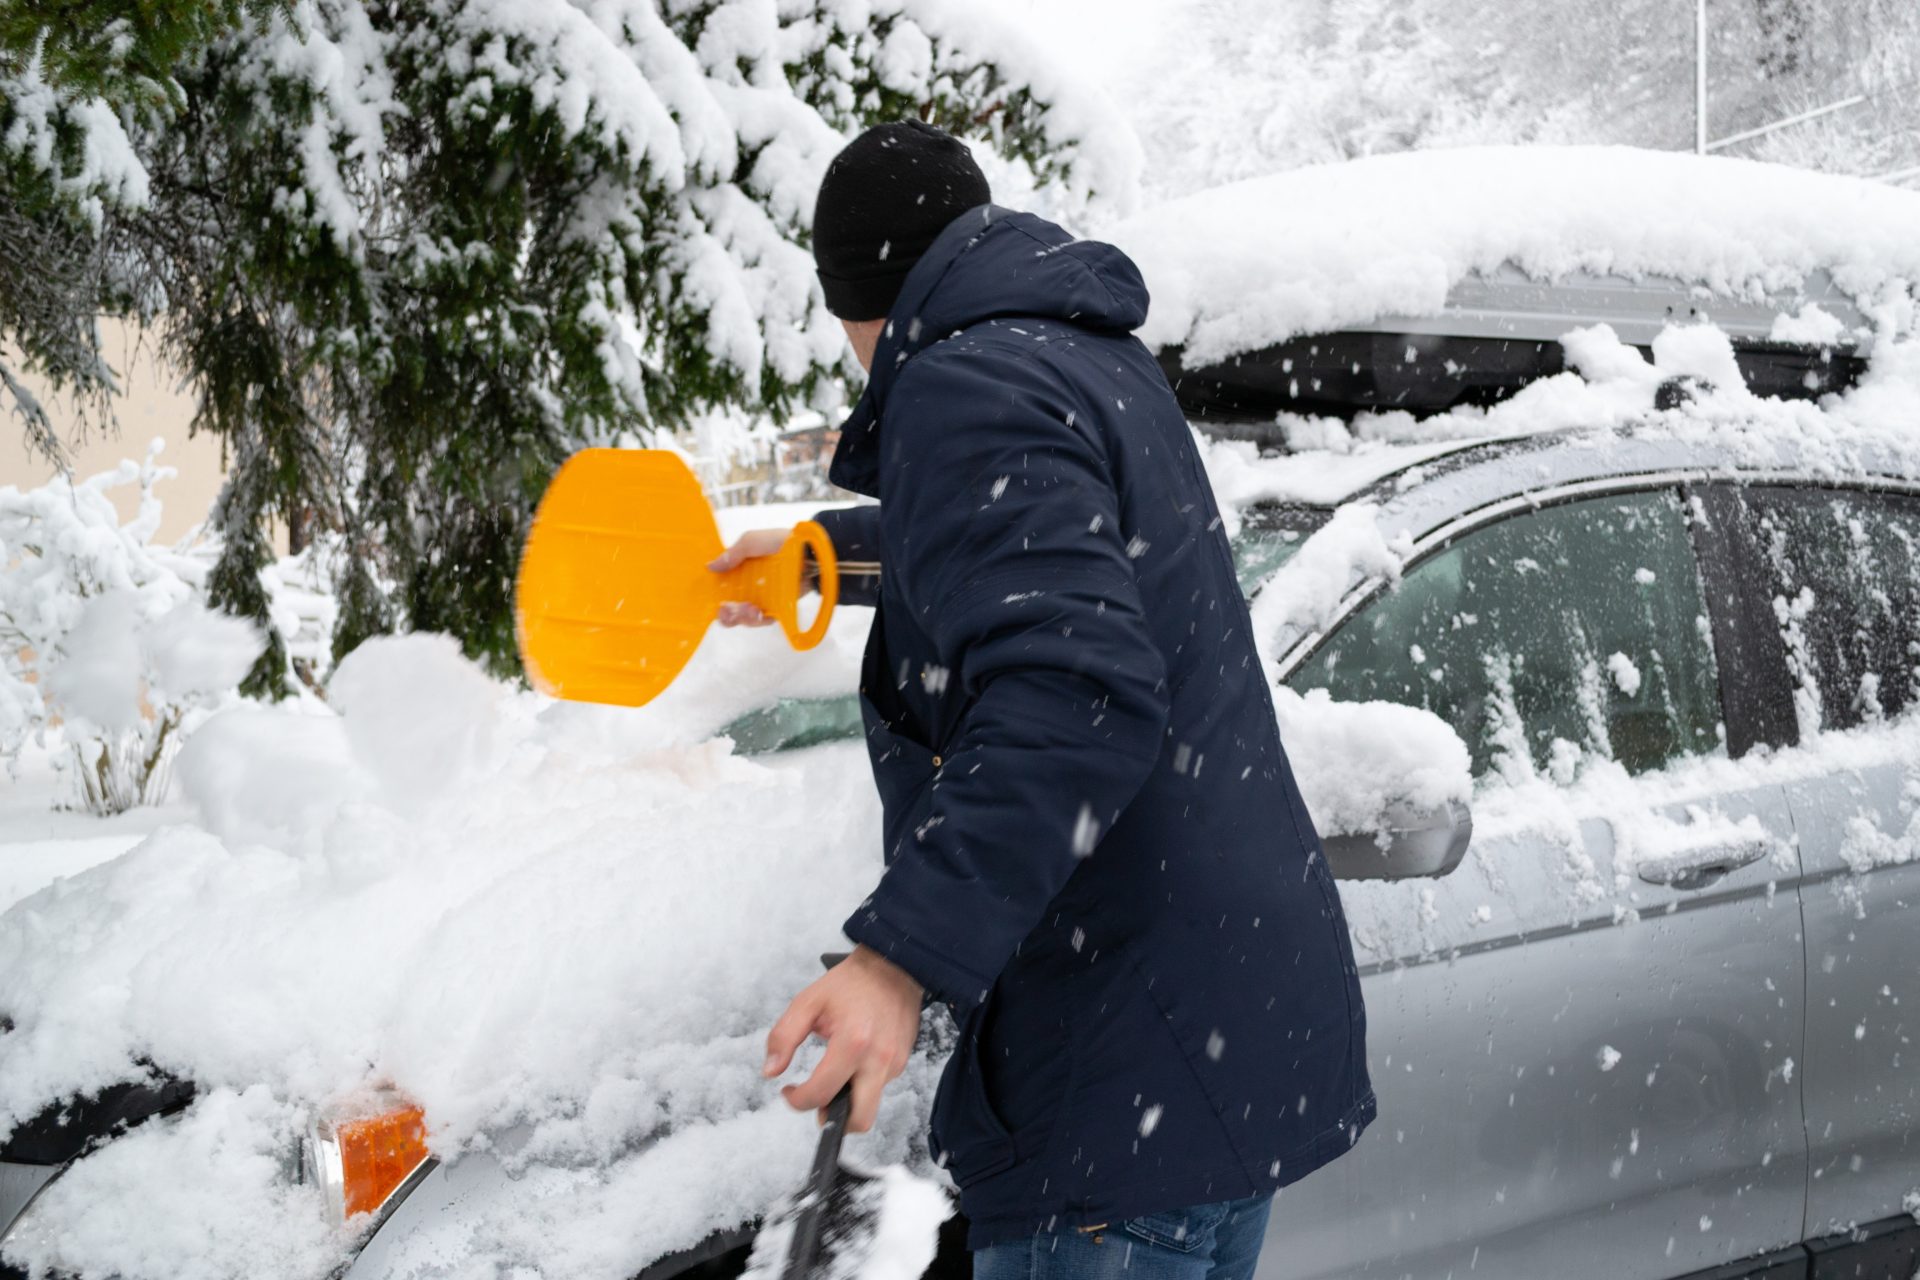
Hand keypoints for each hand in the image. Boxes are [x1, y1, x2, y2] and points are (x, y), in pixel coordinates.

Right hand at [709, 528, 788, 626]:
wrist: (811, 554)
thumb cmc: (781, 543)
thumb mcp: (752, 541)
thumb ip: (732, 554)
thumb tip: (710, 567)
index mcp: (738, 570)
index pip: (719, 586)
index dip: (713, 595)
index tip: (712, 599)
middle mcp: (747, 586)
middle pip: (728, 607)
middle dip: (725, 613)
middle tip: (727, 610)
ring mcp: (761, 598)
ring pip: (743, 617)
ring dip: (741, 617)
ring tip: (750, 610)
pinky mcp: (776, 608)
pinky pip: (762, 620)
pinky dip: (759, 619)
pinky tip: (760, 613)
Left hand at [763, 945, 923, 1132]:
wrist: (892, 966)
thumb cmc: (851, 983)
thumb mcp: (807, 1003)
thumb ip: (783, 1037)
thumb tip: (770, 1071)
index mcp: (853, 1043)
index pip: (822, 1094)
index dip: (797, 1101)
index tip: (789, 1092)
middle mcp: (878, 1058)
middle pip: (859, 1118)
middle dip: (834, 1122)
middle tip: (818, 1102)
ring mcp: (894, 1063)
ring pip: (870, 1105)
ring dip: (848, 1101)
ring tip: (834, 1076)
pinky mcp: (902, 1062)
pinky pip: (879, 1087)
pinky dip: (862, 1084)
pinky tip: (853, 1061)